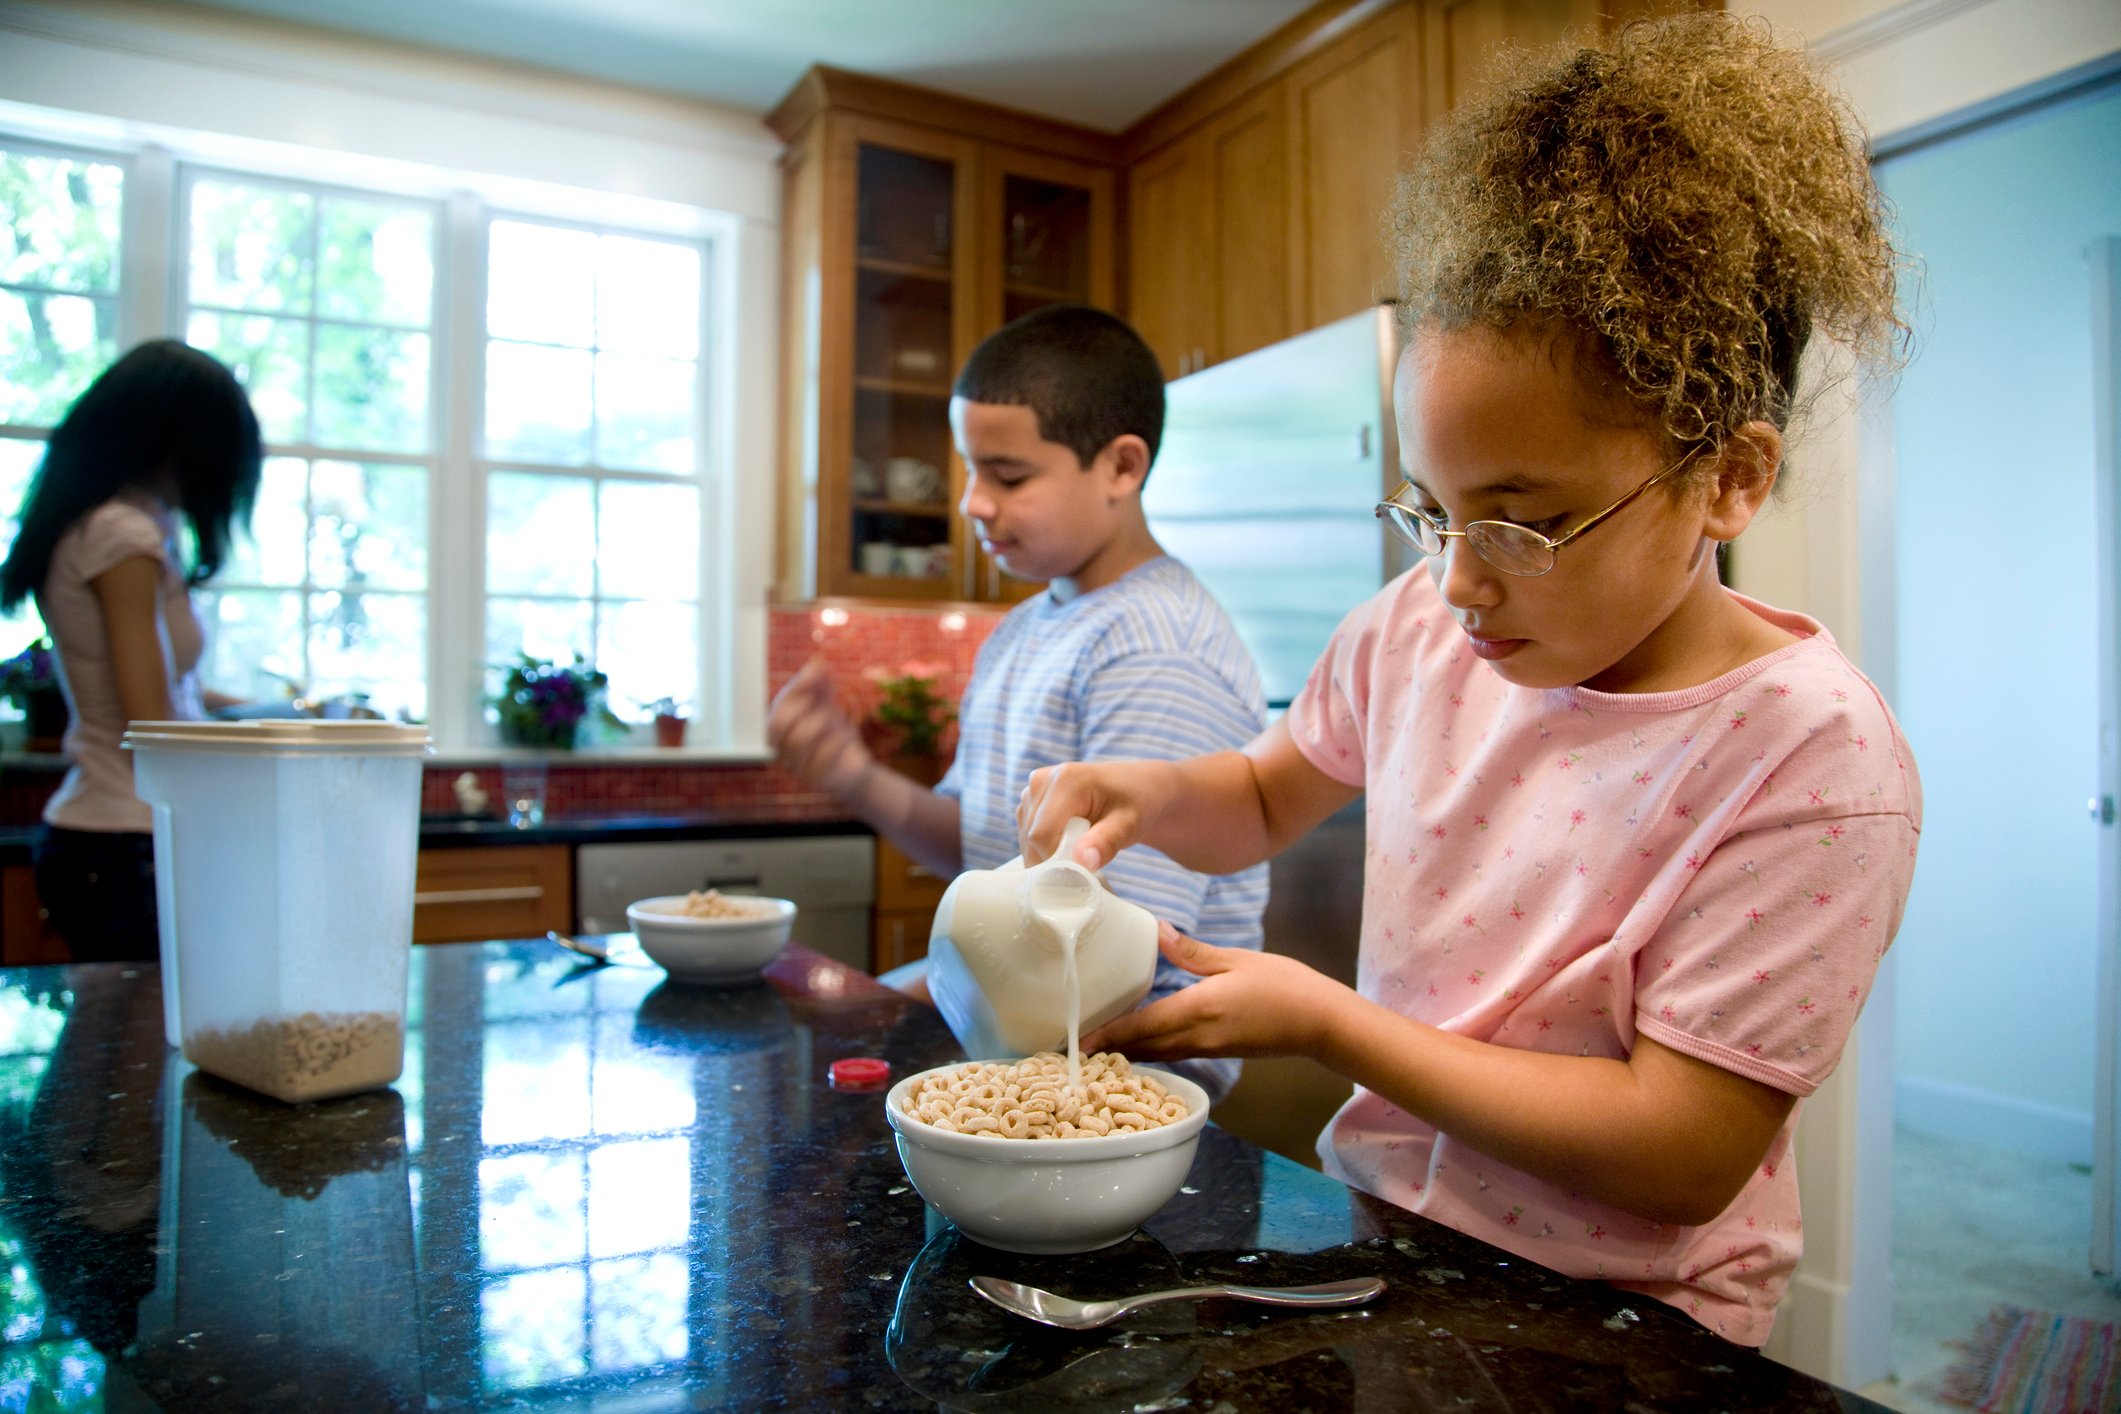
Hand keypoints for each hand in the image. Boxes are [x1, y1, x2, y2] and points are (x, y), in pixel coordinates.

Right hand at [767, 658, 871, 796]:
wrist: (854, 764)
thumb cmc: (833, 731)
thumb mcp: (827, 704)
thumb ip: (819, 684)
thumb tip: (816, 662)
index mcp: (778, 736)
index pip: (775, 713)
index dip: (794, 691)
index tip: (816, 672)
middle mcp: (782, 754)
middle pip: (778, 726)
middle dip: (802, 707)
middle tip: (825, 701)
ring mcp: (797, 769)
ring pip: (799, 740)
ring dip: (821, 722)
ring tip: (839, 719)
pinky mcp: (818, 781)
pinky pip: (822, 758)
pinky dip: (837, 740)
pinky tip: (849, 733)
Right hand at [1017, 759, 1173, 870]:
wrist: (1138, 788)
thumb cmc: (1137, 803)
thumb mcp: (1129, 824)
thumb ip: (1105, 842)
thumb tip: (1083, 861)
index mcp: (1065, 780)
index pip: (1041, 834)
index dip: (1057, 860)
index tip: (1082, 871)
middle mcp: (1041, 780)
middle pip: (1030, 837)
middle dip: (1053, 859)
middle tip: (1085, 863)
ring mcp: (1033, 789)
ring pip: (1026, 838)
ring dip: (1049, 853)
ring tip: (1081, 848)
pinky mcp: (1031, 800)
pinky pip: (1027, 834)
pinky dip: (1045, 846)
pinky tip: (1070, 842)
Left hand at [1082, 921, 1349, 1060]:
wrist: (1321, 1023)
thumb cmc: (1284, 986)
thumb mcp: (1236, 960)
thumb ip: (1192, 951)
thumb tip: (1156, 929)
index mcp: (1196, 1011)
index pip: (1139, 1029)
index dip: (1104, 1037)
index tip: (1073, 1043)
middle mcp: (1196, 1037)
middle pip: (1140, 1049)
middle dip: (1106, 1051)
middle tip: (1072, 1048)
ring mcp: (1207, 1049)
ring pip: (1156, 1055)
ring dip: (1126, 1053)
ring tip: (1096, 1047)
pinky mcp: (1217, 1052)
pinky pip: (1173, 1055)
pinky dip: (1150, 1052)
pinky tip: (1140, 1042)